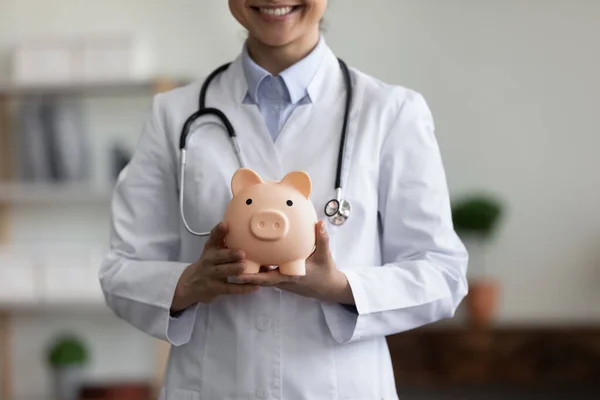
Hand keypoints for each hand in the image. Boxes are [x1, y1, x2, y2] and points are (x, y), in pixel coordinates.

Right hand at [171, 222, 258, 311]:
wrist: (190, 284)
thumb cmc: (208, 263)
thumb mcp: (211, 250)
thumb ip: (222, 240)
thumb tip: (241, 227)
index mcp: (210, 249)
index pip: (212, 238)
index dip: (218, 231)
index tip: (225, 224)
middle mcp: (209, 261)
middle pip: (218, 256)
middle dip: (229, 254)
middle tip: (242, 252)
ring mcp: (211, 275)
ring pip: (222, 272)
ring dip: (233, 269)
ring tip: (244, 267)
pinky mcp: (215, 288)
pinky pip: (230, 288)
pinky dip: (242, 288)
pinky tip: (254, 286)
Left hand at [234, 221, 354, 304]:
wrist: (327, 286)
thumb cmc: (325, 272)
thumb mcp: (325, 256)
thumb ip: (322, 239)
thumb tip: (320, 223)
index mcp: (290, 276)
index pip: (268, 279)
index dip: (253, 278)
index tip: (239, 274)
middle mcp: (281, 279)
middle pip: (257, 277)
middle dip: (243, 272)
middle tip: (228, 263)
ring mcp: (279, 278)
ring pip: (260, 274)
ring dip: (248, 268)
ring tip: (232, 256)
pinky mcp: (280, 276)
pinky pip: (265, 271)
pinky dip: (257, 264)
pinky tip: (249, 252)